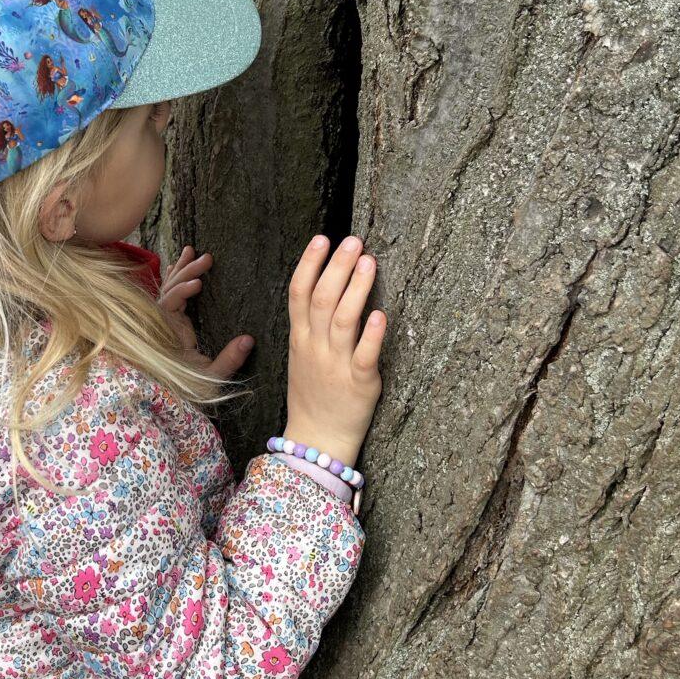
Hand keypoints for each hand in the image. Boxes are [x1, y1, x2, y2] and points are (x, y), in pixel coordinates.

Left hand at [158, 245, 254, 380]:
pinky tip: (177, 264)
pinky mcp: (169, 322)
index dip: (182, 291)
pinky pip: (168, 294)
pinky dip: (174, 278)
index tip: (199, 283)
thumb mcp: (211, 377)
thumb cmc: (188, 386)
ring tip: (192, 250)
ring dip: (181, 269)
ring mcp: (164, 321)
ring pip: (167, 288)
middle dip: (187, 272)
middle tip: (208, 258)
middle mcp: (163, 323)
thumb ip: (229, 360)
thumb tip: (248, 339)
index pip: (170, 304)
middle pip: (169, 289)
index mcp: (169, 333)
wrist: (168, 396)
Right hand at [285, 234, 385, 462]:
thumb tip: (326, 284)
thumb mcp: (302, 354)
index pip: (299, 293)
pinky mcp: (360, 383)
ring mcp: (336, 365)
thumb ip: (311, 323)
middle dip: (337, 267)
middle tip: (353, 241)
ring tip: (369, 262)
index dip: (310, 264)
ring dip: (356, 289)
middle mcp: (316, 347)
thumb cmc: (314, 393)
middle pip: (323, 299)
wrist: (317, 439)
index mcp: (300, 339)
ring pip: (343, 321)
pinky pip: (364, 356)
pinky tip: (380, 314)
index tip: (323, 239)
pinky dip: (372, 335)